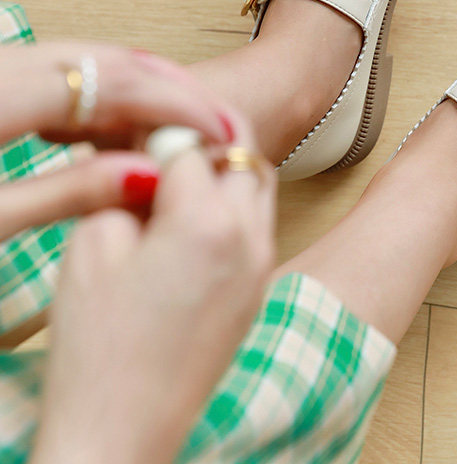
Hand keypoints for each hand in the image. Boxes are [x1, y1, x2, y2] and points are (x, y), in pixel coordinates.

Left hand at [0, 41, 233, 239]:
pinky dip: (111, 85)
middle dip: (175, 88)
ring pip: (93, 56)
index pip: (115, 84)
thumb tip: (147, 177)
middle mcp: (6, 65)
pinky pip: (69, 66)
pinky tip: (129, 114)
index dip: (177, 105)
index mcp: (2, 96)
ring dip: (147, 83)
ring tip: (188, 119)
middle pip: (112, 60)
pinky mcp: (0, 73)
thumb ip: (65, 194)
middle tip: (220, 121)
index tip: (219, 132)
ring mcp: (3, 63)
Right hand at [30, 119, 275, 463]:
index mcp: (207, 221)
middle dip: (204, 134)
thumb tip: (134, 153)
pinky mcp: (260, 287)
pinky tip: (194, 212)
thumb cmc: (99, 348)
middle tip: (166, 134)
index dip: (157, 132)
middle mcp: (249, 237)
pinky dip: (234, 201)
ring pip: (257, 183)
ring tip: (181, 171)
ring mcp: (262, 264)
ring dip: (226, 165)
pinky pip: (259, 220)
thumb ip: (119, 186)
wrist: (126, 430)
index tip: (136, 128)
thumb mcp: (92, 248)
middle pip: (241, 152)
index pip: (190, 143)